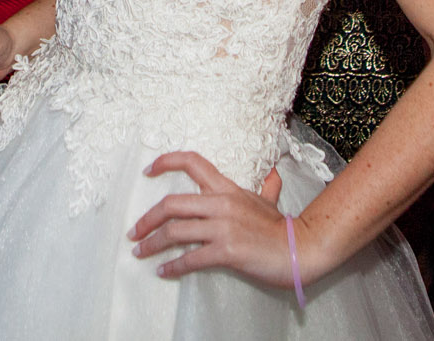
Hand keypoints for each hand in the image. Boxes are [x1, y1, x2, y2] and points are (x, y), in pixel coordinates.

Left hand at [128, 151, 299, 287]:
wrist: (299, 249)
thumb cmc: (281, 228)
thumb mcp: (269, 202)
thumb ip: (267, 188)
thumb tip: (273, 176)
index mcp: (227, 188)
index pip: (193, 163)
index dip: (167, 162)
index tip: (148, 170)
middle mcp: (221, 203)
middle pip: (172, 204)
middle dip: (147, 219)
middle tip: (134, 232)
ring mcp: (223, 227)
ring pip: (175, 231)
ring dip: (152, 244)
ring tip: (141, 253)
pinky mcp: (226, 251)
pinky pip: (191, 258)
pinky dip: (173, 266)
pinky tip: (163, 271)